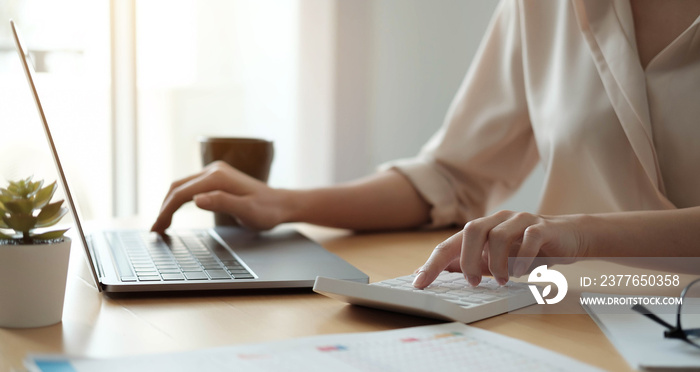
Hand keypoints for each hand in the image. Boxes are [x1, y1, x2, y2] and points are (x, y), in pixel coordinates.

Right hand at [151, 161, 287, 232]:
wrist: (281, 204)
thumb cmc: (267, 211)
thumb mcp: (247, 211)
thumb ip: (222, 203)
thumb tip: (196, 199)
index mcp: (218, 177)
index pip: (181, 193)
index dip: (166, 211)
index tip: (157, 229)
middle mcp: (214, 170)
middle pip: (177, 187)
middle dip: (163, 207)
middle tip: (155, 230)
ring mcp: (215, 172)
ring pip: (182, 185)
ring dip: (169, 203)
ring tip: (161, 223)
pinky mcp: (217, 178)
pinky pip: (190, 186)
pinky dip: (179, 199)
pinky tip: (175, 211)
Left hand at [412, 210, 589, 287]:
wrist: (569, 238)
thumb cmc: (527, 251)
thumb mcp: (494, 261)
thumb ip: (467, 266)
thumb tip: (431, 275)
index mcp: (482, 228)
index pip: (450, 243)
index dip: (433, 262)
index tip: (419, 282)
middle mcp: (497, 219)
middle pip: (472, 230)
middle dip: (468, 260)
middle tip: (474, 282)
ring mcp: (520, 220)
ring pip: (498, 235)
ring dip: (497, 263)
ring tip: (503, 279)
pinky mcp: (542, 226)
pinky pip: (528, 238)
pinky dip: (522, 259)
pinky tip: (523, 271)